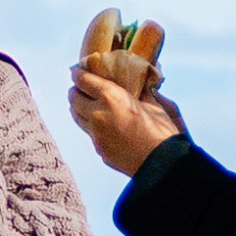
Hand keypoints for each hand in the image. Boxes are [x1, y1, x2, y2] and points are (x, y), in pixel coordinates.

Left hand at [68, 56, 183, 180]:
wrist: (162, 164)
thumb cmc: (162, 132)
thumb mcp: (153, 105)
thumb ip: (140, 92)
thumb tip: (138, 84)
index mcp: (110, 97)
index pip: (82, 80)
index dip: (77, 73)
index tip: (77, 71)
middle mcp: (97, 114)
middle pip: (73, 96)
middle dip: (77, 90)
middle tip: (85, 88)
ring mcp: (95, 134)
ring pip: (76, 115)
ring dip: (80, 107)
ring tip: (91, 104)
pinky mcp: (98, 149)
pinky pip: (89, 132)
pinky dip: (92, 125)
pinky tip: (104, 125)